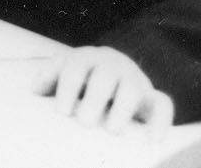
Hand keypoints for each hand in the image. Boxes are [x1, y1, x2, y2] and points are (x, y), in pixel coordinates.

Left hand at [34, 46, 173, 136]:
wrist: (118, 72)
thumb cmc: (84, 79)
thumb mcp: (67, 73)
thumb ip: (51, 76)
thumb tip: (36, 89)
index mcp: (86, 58)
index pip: (75, 66)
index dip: (68, 86)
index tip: (62, 111)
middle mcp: (112, 66)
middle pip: (104, 77)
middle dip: (95, 99)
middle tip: (84, 122)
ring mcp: (134, 80)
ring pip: (132, 89)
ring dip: (122, 109)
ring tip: (112, 130)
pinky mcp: (153, 99)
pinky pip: (164, 106)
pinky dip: (160, 123)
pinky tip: (153, 141)